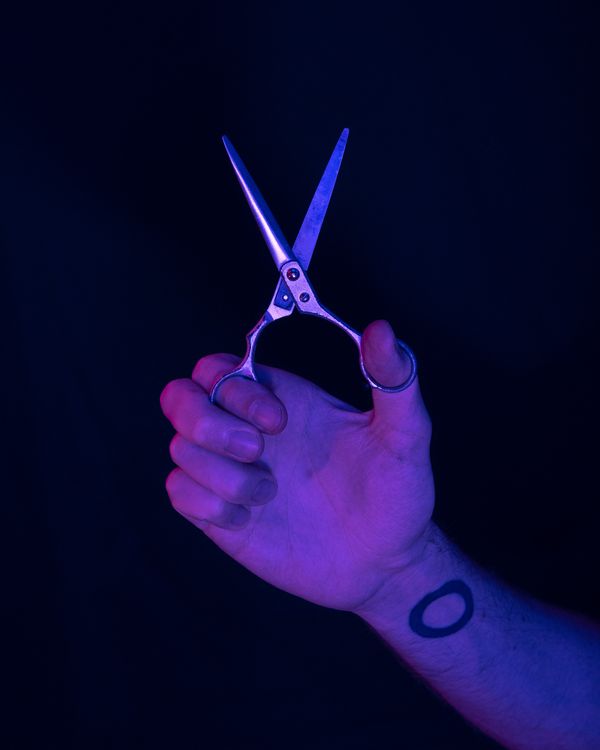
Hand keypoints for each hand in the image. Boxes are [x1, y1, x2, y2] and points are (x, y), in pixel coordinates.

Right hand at [160, 319, 434, 613]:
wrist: (385, 564)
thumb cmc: (396, 495)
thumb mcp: (405, 435)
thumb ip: (394, 380)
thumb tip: (381, 329)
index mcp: (282, 399)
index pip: (219, 368)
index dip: (235, 388)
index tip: (278, 422)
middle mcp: (248, 429)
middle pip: (179, 396)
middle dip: (206, 423)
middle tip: (257, 451)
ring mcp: (231, 471)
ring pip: (180, 448)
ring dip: (222, 474)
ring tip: (269, 494)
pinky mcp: (220, 513)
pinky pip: (178, 492)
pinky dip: (208, 504)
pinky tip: (248, 518)